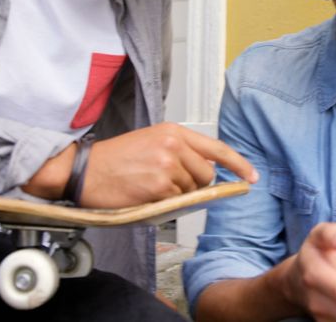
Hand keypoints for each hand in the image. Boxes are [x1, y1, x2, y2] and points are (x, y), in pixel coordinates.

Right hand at [78, 122, 258, 207]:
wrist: (84, 171)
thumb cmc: (114, 159)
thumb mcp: (151, 141)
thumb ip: (180, 151)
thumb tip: (207, 171)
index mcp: (173, 131)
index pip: (217, 148)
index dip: (238, 164)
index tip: (251, 176)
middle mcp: (173, 145)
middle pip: (207, 175)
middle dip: (196, 185)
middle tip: (169, 185)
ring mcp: (167, 167)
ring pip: (192, 191)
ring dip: (176, 194)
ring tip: (150, 186)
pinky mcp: (159, 188)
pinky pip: (176, 203)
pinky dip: (164, 203)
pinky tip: (146, 194)